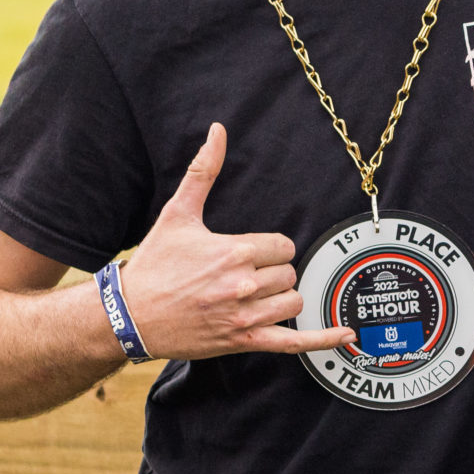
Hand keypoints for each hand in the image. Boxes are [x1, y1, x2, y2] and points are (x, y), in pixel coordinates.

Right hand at [116, 124, 353, 360]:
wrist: (127, 314)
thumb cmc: (153, 264)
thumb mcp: (177, 214)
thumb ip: (203, 171)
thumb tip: (218, 130)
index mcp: (234, 251)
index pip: (284, 246)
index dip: (271, 249)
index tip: (252, 253)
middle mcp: (243, 284)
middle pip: (289, 273)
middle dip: (273, 272)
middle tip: (244, 275)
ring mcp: (243, 315)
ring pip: (293, 301)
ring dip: (282, 297)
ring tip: (256, 295)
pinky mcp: (242, 340)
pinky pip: (291, 342)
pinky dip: (321, 339)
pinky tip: (346, 333)